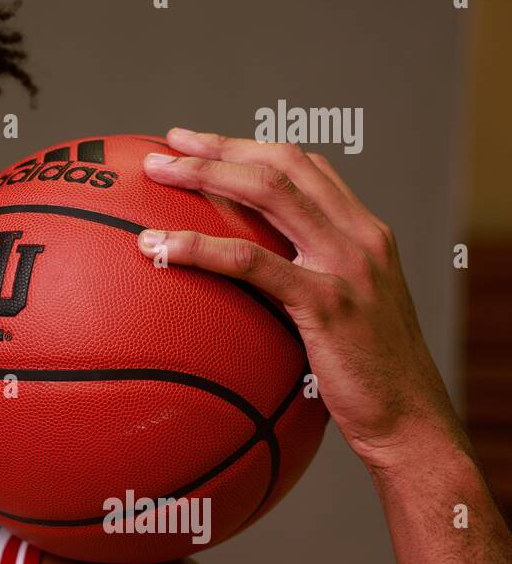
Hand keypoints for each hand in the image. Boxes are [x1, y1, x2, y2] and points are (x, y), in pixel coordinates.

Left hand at [137, 127, 469, 473]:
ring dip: (204, 174)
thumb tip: (240, 281)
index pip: (305, 167)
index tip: (198, 143)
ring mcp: (345, 265)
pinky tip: (158, 245)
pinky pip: (251, 262)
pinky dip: (199, 245)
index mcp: (364, 232)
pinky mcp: (326, 302)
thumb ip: (304, 283)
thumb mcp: (341, 314)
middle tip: (166, 145)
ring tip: (156, 173)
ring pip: (268, 193)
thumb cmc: (365, 376)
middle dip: (219, 147)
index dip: (247, 148)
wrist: (408, 420)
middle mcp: (359, 236)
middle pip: (282, 165)